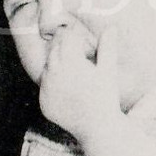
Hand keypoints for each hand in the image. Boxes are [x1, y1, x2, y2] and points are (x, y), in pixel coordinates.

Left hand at [39, 25, 121, 144]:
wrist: (97, 128)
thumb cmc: (106, 98)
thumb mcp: (108, 71)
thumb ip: (107, 48)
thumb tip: (112, 27)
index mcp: (70, 63)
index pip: (66, 39)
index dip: (71, 32)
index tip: (74, 29)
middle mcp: (54, 74)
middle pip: (54, 50)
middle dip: (60, 43)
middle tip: (68, 39)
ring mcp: (47, 89)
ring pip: (47, 66)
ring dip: (54, 60)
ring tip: (65, 59)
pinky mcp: (43, 102)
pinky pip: (44, 85)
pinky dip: (51, 79)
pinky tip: (61, 79)